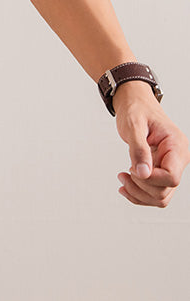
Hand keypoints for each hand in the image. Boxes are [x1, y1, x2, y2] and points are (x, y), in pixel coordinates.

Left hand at [113, 81, 189, 207]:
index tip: (132, 168)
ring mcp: (170, 166)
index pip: (171, 176)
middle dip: (141, 187)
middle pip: (165, 190)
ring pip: (161, 196)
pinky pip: (154, 192)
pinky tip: (125, 185)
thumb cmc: (136, 109)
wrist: (135, 103)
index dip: (151, 179)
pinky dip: (139, 194)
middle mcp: (177, 159)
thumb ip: (138, 149)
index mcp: (176, 146)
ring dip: (139, 193)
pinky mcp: (160, 170)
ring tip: (123, 179)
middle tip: (124, 173)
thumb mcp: (133, 125)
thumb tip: (143, 173)